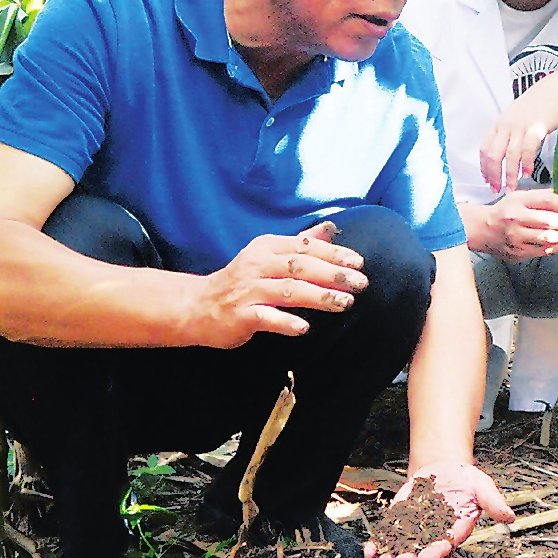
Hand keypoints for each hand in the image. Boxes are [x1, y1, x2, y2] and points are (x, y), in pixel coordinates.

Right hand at [188, 222, 368, 347]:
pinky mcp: (240, 315)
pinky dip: (286, 322)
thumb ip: (300, 244)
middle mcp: (257, 265)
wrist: (198, 306)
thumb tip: (330, 229)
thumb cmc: (241, 281)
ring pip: (288, 291)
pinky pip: (266, 317)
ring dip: (318, 297)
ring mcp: (248, 291)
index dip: (333, 254)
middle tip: (360, 283)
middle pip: (300, 267)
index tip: (358, 262)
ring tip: (344, 303)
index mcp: (266, 248)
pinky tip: (304, 328)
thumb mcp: (268, 256)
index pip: (304, 247)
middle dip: (332, 274)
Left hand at [364, 461, 514, 557]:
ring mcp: (416, 530)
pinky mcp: (401, 521)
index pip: (444, 544)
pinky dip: (378, 544)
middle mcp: (435, 535)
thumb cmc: (466, 480)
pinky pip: (389, 535)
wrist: (445, 468)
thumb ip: (493, 503)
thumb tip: (510, 517)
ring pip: (402, 548)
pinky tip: (369, 551)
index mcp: (455, 530)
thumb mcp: (482, 486)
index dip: (434, 552)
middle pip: (420, 552)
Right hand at [469, 190, 557, 260]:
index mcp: (517, 202)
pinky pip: (542, 251)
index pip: (547, 200)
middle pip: (549, 220)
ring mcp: (516, 237)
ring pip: (548, 238)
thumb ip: (539, 196)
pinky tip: (552, 242)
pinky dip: (552, 246)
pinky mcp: (518, 252)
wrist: (484, 230)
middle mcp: (516, 219)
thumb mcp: (518, 197)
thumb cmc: (505, 212)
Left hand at [479, 70, 557, 192]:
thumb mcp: (514, 118)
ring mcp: (521, 126)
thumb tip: (501, 156)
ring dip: (510, 174)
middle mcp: (506, 125)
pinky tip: (527, 173)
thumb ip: (507, 134)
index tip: (487, 182)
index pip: (484, 149)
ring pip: (510, 155)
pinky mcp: (537, 127)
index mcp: (499, 124)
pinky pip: (528, 148)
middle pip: (494, 155)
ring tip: (512, 187)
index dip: (484, 168)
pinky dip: (526, 163)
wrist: (554, 90)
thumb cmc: (535, 106)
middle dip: (494, 175)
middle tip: (497, 190)